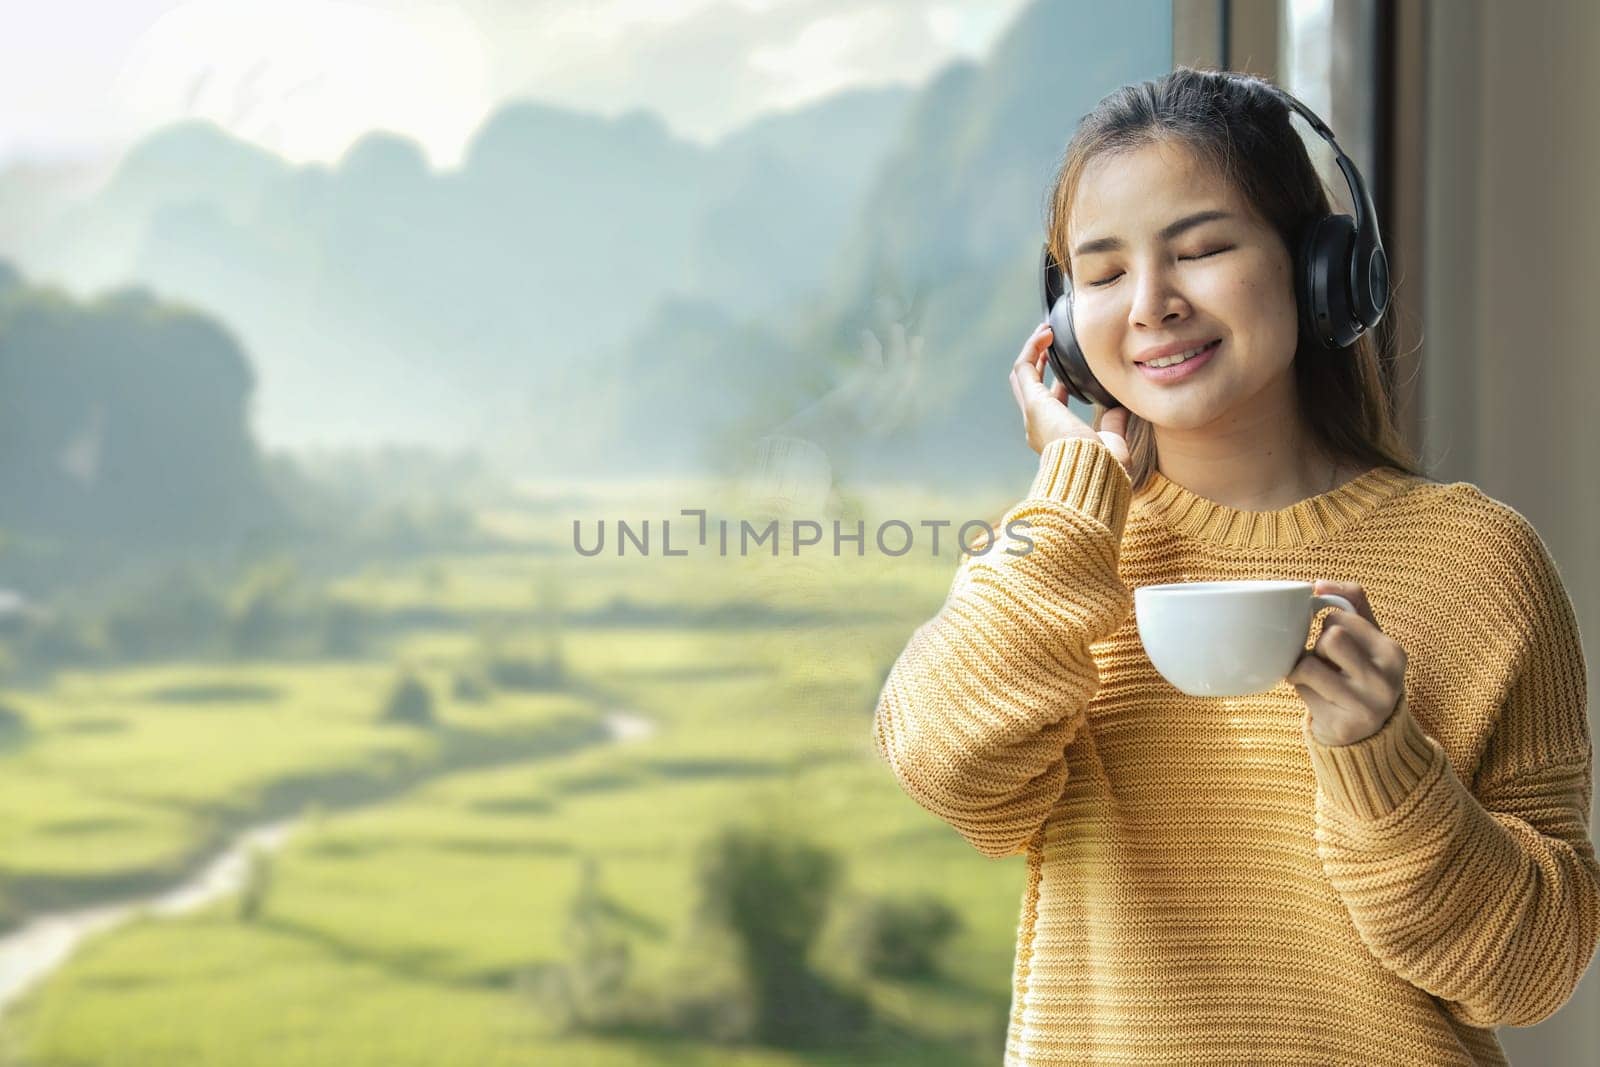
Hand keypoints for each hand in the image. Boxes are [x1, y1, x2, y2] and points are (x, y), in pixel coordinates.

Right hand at [1010, 323, 1130, 466]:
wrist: (1092, 471)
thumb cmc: (1103, 467)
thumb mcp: (1112, 440)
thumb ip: (1113, 423)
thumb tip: (1121, 406)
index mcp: (1054, 436)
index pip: (1051, 406)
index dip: (1058, 385)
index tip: (1071, 371)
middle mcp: (1037, 425)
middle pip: (1029, 387)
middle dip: (1039, 363)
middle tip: (1051, 342)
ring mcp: (1032, 413)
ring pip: (1022, 376)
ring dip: (1033, 351)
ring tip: (1046, 331)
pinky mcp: (1033, 402)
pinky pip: (1024, 368)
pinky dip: (1033, 348)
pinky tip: (1046, 333)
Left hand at [1288, 580, 1408, 745]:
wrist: (1369, 733)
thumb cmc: (1361, 673)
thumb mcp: (1367, 637)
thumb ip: (1351, 603)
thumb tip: (1318, 584)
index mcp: (1393, 652)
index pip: (1339, 618)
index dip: (1327, 627)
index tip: (1335, 643)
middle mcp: (1386, 679)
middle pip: (1329, 638)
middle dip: (1317, 647)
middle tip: (1326, 662)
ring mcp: (1366, 705)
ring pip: (1308, 665)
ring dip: (1302, 670)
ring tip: (1318, 679)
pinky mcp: (1343, 725)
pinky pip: (1301, 692)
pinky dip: (1301, 691)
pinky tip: (1319, 699)